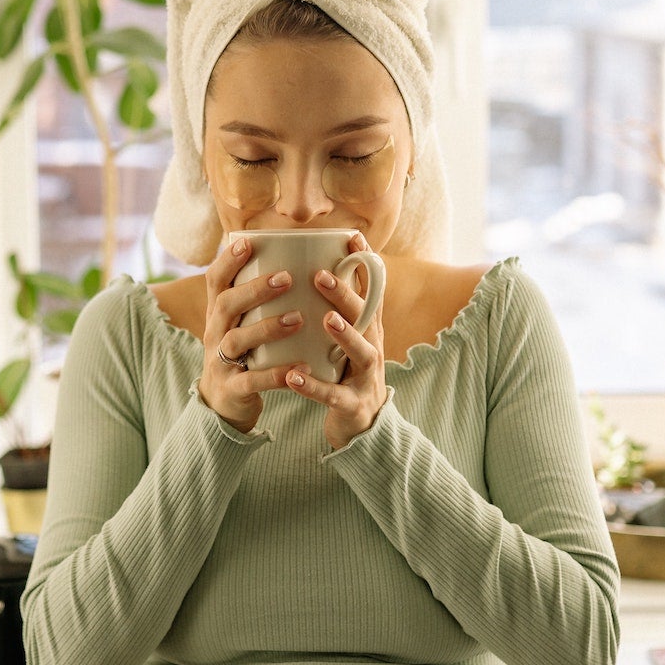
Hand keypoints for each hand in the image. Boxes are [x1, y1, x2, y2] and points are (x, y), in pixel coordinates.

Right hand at [197, 235, 309, 434]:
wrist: (223, 405)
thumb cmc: (244, 354)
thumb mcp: (242, 324)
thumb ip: (258, 300)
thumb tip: (294, 259)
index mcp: (218, 315)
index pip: (215, 281)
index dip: (228, 261)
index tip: (248, 242)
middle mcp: (215, 334)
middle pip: (226, 305)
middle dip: (255, 290)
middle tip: (287, 278)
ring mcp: (221, 362)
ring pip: (237, 340)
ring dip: (267, 328)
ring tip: (299, 319)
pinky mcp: (233, 389)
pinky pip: (252, 380)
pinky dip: (276, 374)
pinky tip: (300, 366)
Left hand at [286, 231, 388, 449]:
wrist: (361, 427)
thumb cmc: (346, 373)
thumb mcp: (346, 339)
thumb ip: (336, 309)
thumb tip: (313, 267)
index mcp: (367, 329)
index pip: (371, 291)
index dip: (366, 264)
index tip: (352, 236)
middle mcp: (372, 348)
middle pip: (365, 316)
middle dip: (346, 294)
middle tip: (320, 274)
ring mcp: (365, 377)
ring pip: (361, 352)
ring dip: (345, 334)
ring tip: (325, 319)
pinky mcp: (353, 405)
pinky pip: (333, 395)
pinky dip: (314, 387)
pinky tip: (293, 377)